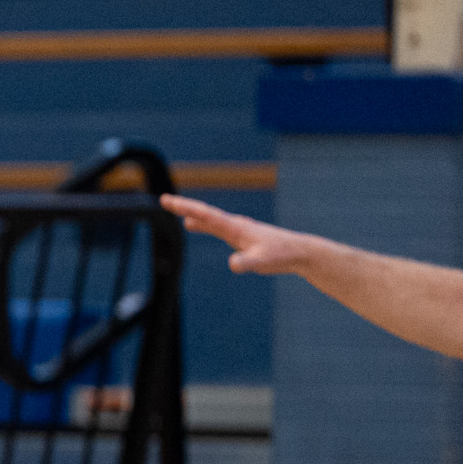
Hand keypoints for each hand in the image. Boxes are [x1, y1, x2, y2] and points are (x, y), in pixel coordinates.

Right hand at [159, 194, 318, 276]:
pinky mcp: (239, 236)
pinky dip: (201, 222)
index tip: (168, 201)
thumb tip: (232, 263)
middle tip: (164, 200)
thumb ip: (247, 262)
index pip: (206, 215)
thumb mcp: (262, 262)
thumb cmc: (281, 256)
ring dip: (190, 212)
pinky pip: (214, 226)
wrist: (299, 251)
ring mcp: (236, 229)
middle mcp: (234, 224)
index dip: (185, 208)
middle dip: (183, 206)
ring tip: (174, 209)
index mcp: (235, 228)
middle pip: (204, 212)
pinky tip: (194, 224)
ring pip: (208, 218)